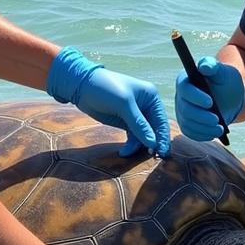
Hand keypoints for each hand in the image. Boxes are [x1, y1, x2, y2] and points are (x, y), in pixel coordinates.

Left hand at [47, 47, 170, 156]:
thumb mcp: (124, 104)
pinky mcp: (125, 122)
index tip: (162, 152)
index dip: (162, 137)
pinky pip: (133, 137)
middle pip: (154, 129)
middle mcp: (147, 106)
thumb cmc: (106, 88)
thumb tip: (153, 143)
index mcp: (151, 97)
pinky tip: (124, 152)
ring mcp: (136, 115)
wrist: (82, 87)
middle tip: (152, 157)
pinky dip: (130, 145)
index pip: (161, 120)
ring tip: (129, 153)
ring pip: (144, 135)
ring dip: (139, 146)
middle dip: (152, 143)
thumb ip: (139, 124)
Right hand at [173, 56, 244, 140]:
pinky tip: (215, 134)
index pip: (185, 89)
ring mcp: (182, 111)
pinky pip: (191, 133)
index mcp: (185, 80)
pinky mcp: (187, 124)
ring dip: (205, 128)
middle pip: (186, 110)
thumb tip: (204, 66)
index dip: (196, 97)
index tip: (210, 102)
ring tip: (220, 129)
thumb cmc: (225, 80)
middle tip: (217, 120)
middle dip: (202, 117)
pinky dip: (203, 135)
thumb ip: (213, 66)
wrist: (229, 96)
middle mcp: (180, 97)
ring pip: (188, 124)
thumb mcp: (222, 71)